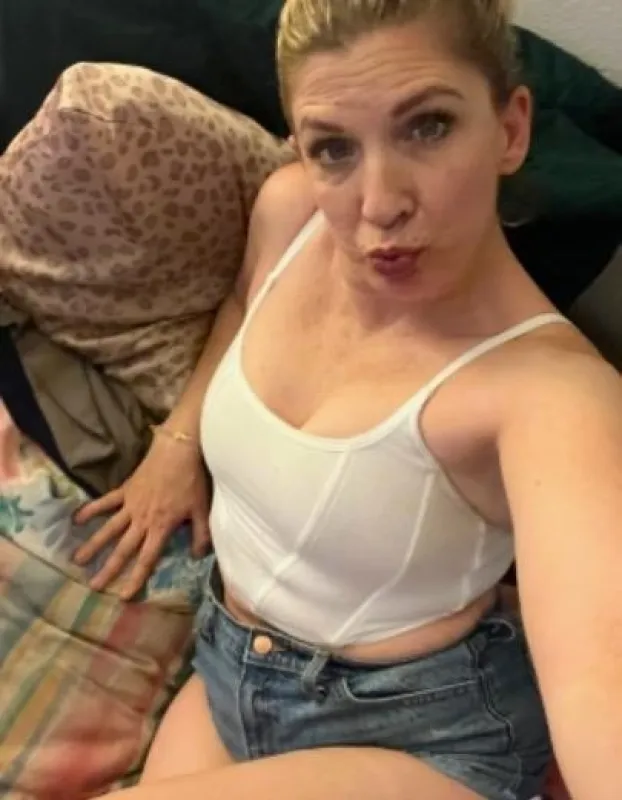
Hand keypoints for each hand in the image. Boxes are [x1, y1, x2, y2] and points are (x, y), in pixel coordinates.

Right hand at [73, 434, 210, 598]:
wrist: (178, 451)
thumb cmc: (191, 480)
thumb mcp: (201, 509)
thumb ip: (201, 534)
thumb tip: (199, 556)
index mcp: (160, 527)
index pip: (147, 559)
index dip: (135, 578)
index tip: (123, 595)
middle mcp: (142, 520)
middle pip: (123, 549)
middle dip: (108, 569)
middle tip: (93, 586)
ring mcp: (130, 505)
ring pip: (109, 529)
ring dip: (93, 545)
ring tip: (77, 560)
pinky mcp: (125, 490)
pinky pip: (105, 502)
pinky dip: (91, 510)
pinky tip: (76, 519)